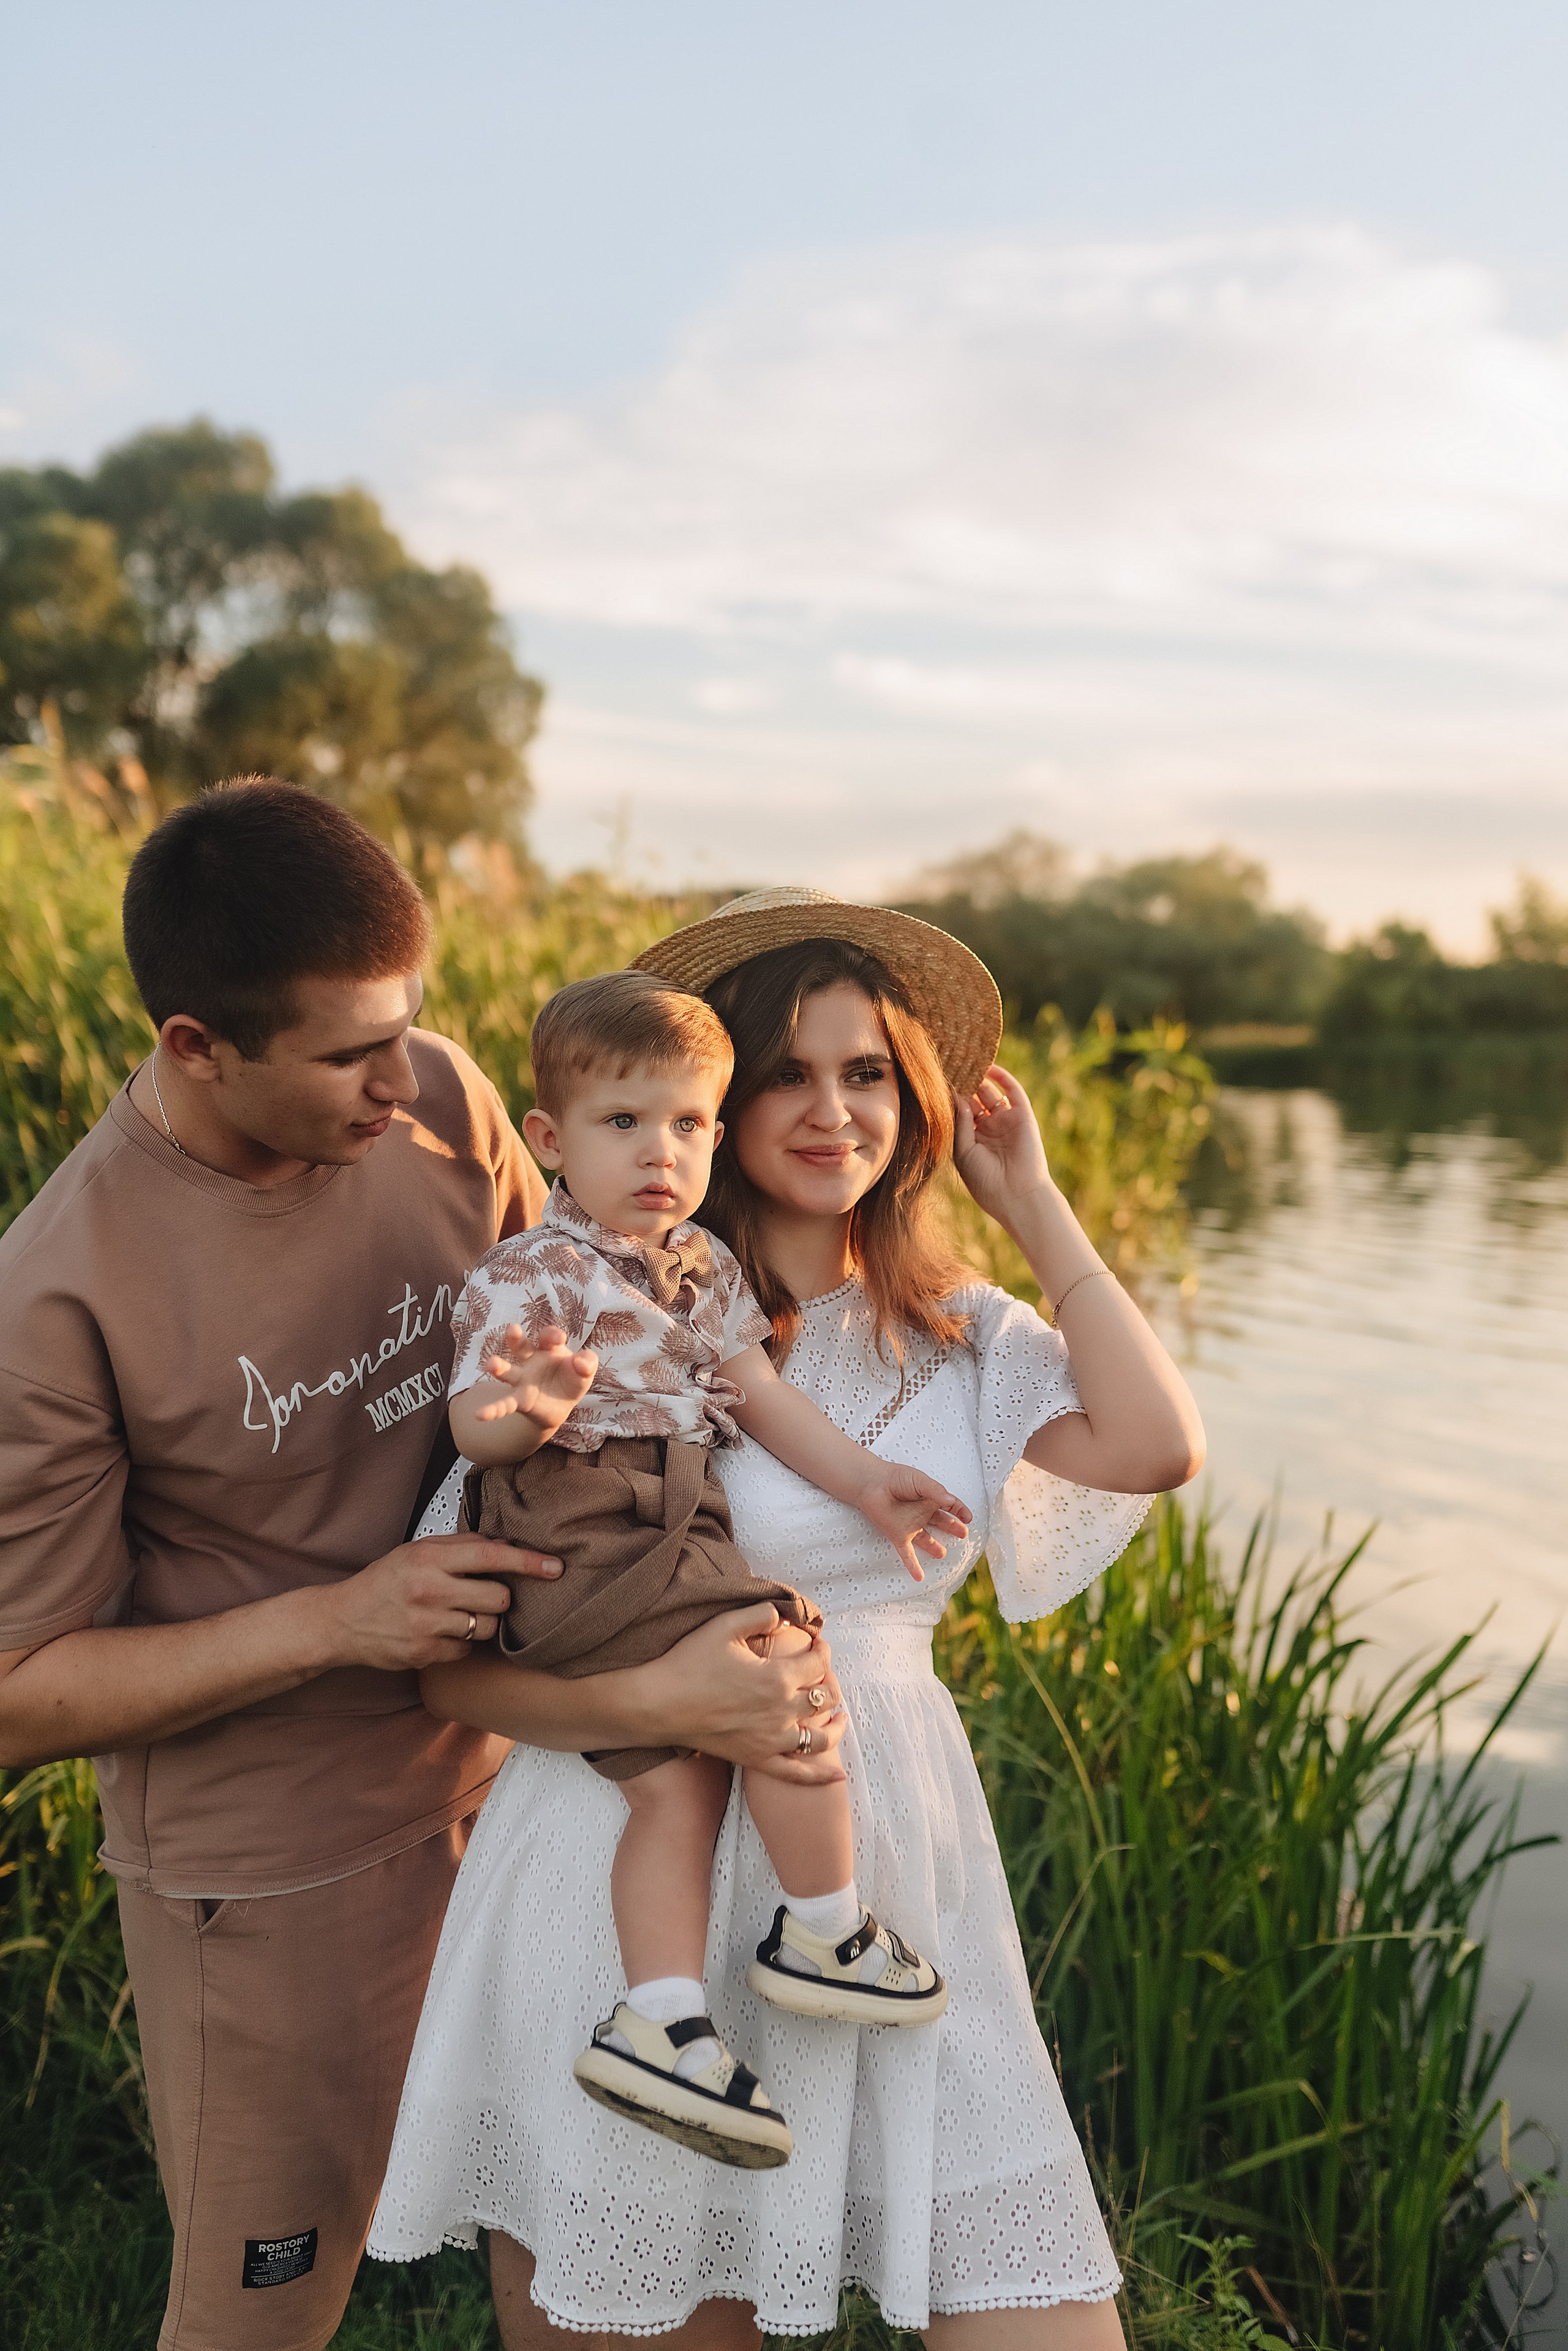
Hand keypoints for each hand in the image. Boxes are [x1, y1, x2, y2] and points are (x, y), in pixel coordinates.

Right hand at [317, 1532, 562, 1671]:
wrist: (342, 1621)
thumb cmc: (385, 1581)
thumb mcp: (416, 1552)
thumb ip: (460, 1547)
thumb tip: (507, 1546)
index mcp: (428, 1559)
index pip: (490, 1557)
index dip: (528, 1562)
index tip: (556, 1567)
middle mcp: (429, 1591)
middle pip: (498, 1598)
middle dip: (500, 1597)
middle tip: (482, 1594)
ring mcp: (427, 1626)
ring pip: (487, 1627)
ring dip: (483, 1621)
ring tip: (459, 1613)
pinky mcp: (425, 1654)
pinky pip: (467, 1649)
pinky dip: (462, 1641)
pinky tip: (442, 1631)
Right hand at [474, 1323, 597, 1441]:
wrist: (561, 1406)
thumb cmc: (571, 1380)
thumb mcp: (585, 1370)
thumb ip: (587, 1362)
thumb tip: (580, 1361)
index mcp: (548, 1349)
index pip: (547, 1336)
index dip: (552, 1335)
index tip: (560, 1339)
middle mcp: (531, 1361)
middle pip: (521, 1347)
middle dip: (516, 1339)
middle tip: (512, 1329)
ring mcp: (522, 1380)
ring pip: (508, 1371)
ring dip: (499, 1367)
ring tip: (491, 1364)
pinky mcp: (519, 1400)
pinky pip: (504, 1405)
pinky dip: (492, 1410)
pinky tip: (480, 1415)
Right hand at [640, 1603, 848, 1781]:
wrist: (658, 1704)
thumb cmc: (688, 1662)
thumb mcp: (724, 1626)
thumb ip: (760, 1614)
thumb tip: (785, 1615)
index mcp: (776, 1678)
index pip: (818, 1664)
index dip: (823, 1651)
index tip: (817, 1645)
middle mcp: (780, 1712)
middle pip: (826, 1699)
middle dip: (831, 1684)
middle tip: (823, 1676)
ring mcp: (770, 1741)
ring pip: (821, 1738)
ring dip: (836, 1725)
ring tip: (840, 1716)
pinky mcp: (756, 1759)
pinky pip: (797, 1773)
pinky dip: (821, 1775)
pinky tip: (838, 1775)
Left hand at [855, 1464, 971, 1581]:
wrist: (871, 1484)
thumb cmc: (895, 1478)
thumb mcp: (919, 1481)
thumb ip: (936, 1491)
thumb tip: (951, 1502)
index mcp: (929, 1498)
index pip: (950, 1506)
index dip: (960, 1511)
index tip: (968, 1517)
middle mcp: (921, 1513)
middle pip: (941, 1522)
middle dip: (953, 1527)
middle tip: (964, 1534)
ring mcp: (910, 1526)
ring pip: (926, 1540)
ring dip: (934, 1547)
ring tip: (942, 1554)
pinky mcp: (899, 1536)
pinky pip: (908, 1554)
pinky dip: (913, 1566)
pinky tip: (919, 1577)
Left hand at [951, 1063, 1052, 1233]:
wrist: (1017, 1196)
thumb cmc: (986, 1181)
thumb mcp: (963, 1152)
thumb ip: (960, 1123)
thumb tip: (955, 1096)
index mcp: (973, 1139)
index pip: (960, 1111)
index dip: (949, 1096)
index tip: (933, 1079)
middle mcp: (990, 1127)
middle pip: (973, 1098)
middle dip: (962, 1082)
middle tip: (947, 1062)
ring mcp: (1006, 1121)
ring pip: (990, 1092)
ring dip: (979, 1077)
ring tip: (963, 1059)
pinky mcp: (1023, 1116)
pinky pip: (1013, 1091)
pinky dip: (1002, 1077)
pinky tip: (988, 1066)